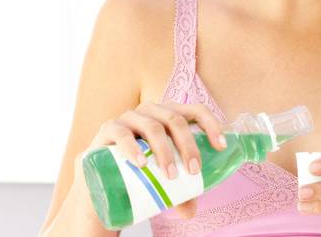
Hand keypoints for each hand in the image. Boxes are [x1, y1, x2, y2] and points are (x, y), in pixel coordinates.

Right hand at [74, 102, 227, 219]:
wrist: (99, 183)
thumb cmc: (138, 176)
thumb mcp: (162, 181)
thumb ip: (178, 193)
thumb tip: (191, 210)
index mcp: (170, 116)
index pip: (196, 111)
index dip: (211, 124)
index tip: (221, 147)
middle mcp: (151, 111)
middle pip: (176, 120)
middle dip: (188, 145)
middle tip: (193, 172)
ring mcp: (129, 118)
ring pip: (153, 126)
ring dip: (165, 150)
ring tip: (170, 175)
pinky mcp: (107, 130)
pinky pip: (121, 133)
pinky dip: (133, 147)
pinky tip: (140, 163)